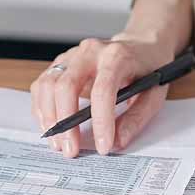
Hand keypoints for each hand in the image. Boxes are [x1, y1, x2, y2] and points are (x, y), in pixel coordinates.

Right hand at [29, 34, 171, 157]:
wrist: (141, 44)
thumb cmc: (147, 69)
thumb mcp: (153, 94)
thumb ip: (136, 118)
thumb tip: (117, 142)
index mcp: (117, 57)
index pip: (103, 90)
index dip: (101, 121)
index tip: (103, 147)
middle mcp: (91, 52)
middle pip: (66, 85)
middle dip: (65, 122)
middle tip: (70, 150)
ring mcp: (73, 55)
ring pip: (48, 84)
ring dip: (48, 117)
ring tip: (58, 143)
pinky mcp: (62, 63)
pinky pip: (42, 84)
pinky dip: (42, 107)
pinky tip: (50, 125)